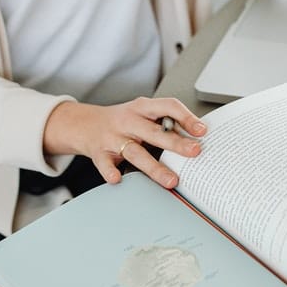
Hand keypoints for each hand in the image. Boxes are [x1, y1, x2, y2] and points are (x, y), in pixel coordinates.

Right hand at [43, 97, 207, 188]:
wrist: (84, 124)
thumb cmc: (122, 121)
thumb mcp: (143, 114)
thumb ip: (164, 123)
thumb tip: (195, 138)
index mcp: (142, 108)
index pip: (167, 106)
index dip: (186, 117)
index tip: (202, 130)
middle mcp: (128, 121)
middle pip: (154, 132)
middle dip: (175, 142)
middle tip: (195, 152)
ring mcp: (113, 137)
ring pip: (135, 152)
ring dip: (154, 167)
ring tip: (171, 180)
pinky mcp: (99, 153)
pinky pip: (105, 164)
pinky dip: (111, 172)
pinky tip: (118, 179)